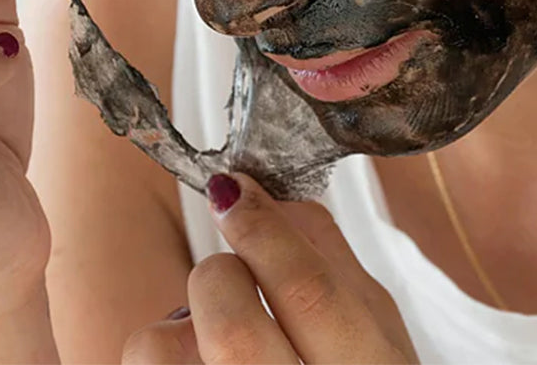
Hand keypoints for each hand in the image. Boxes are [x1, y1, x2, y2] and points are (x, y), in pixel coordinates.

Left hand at [122, 172, 418, 363]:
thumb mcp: (374, 333)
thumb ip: (331, 259)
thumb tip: (272, 195)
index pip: (308, 291)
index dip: (261, 228)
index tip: (232, 190)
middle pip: (233, 330)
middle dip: (219, 279)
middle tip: (229, 277)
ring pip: (162, 351)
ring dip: (175, 326)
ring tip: (207, 339)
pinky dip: (161, 353)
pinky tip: (199, 362)